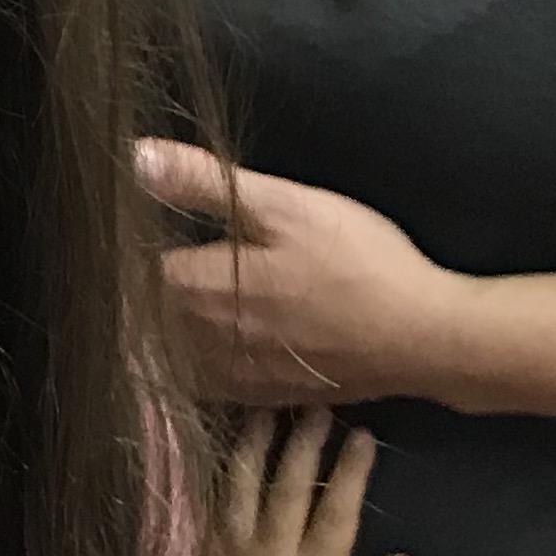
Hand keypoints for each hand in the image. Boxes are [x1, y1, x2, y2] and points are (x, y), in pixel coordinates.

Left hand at [136, 141, 474, 406]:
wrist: (423, 338)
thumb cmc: (356, 264)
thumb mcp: (284, 206)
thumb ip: (204, 183)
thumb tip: (133, 158)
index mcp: (197, 290)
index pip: (132, 272)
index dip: (133, 249)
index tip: (136, 231)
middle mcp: (202, 341)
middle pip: (146, 318)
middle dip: (142, 293)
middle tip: (152, 263)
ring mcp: (232, 376)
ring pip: (172, 355)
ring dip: (164, 332)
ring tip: (176, 302)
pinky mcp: (263, 397)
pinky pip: (207, 385)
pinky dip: (197, 365)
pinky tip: (214, 343)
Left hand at [194, 408, 412, 555]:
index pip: (338, 509)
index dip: (351, 469)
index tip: (362, 434)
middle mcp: (275, 551)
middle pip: (291, 483)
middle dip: (305, 440)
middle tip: (318, 404)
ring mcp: (236, 547)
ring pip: (245, 482)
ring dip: (257, 442)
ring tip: (268, 406)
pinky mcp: (209, 551)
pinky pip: (216, 500)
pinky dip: (223, 468)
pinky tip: (229, 442)